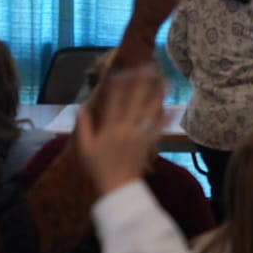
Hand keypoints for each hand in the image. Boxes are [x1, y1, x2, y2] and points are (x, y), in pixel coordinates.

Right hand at [75, 67, 164, 195]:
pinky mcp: (149, 143)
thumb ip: (84, 126)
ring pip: (149, 111)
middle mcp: (124, 128)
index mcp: (108, 127)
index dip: (119, 84)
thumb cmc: (98, 167)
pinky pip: (159, 128)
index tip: (123, 71)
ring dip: (157, 95)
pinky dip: (165, 118)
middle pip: (134, 100)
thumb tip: (80, 108)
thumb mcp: (85, 147)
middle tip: (148, 67)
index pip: (114, 100)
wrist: (117, 186)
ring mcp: (139, 135)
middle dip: (141, 82)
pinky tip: (172, 108)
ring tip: (164, 81)